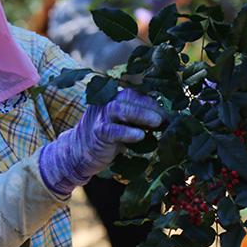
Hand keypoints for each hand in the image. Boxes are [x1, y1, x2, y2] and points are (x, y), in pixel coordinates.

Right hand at [38, 88, 165, 195]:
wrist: (78, 152)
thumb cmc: (106, 138)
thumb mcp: (121, 124)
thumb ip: (137, 118)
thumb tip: (165, 119)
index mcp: (112, 98)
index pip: (134, 94)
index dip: (151, 102)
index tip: (167, 113)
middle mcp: (104, 103)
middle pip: (128, 97)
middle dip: (148, 106)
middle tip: (165, 117)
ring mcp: (99, 117)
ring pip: (119, 108)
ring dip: (140, 114)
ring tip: (157, 122)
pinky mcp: (97, 134)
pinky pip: (112, 130)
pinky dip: (127, 132)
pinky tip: (140, 136)